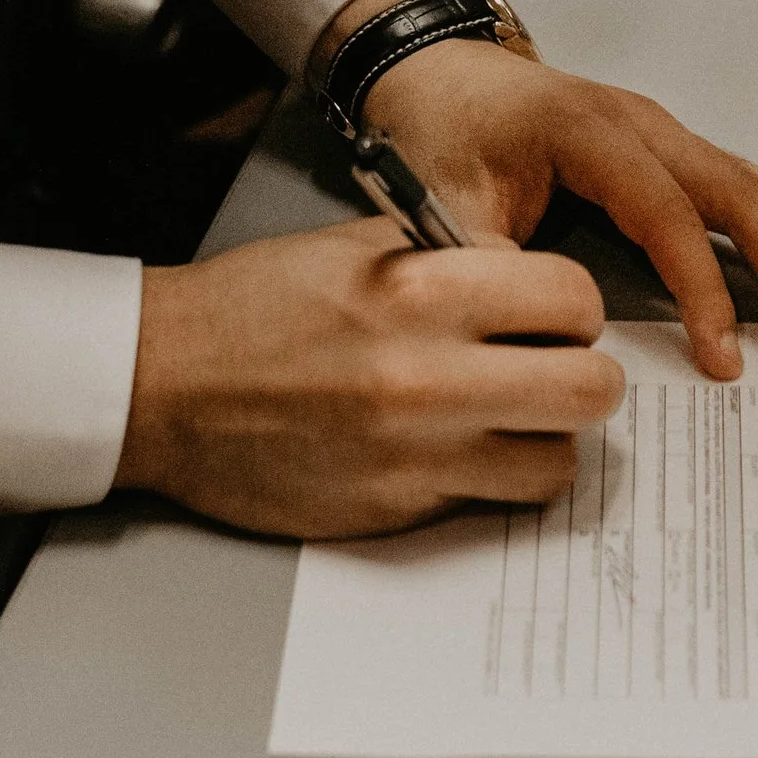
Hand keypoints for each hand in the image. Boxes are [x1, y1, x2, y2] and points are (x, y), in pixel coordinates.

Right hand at [117, 220, 622, 538]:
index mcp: (422, 290)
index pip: (573, 297)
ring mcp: (417, 452)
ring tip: (510, 417)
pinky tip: (461, 450)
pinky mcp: (398, 510)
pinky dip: (494, 477)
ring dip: (546, 438)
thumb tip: (533, 280)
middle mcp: (429, 375)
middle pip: (590, 388)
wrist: (167, 385)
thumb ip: (457, 257)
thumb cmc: (255, 309)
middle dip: (584, 374)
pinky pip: (494, 501)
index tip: (553, 313)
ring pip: (558, 461)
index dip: (572, 305)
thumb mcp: (360, 247)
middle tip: (554, 368)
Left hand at [364, 41, 757, 380]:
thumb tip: (528, 340)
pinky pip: (756, 179)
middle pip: (741, 199)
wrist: (430, 69)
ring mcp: (667, 133)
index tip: (726, 356)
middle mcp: (645, 125)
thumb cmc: (439, 129)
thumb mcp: (442, 202)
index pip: (667, 217)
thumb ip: (484, 267)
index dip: (703, 289)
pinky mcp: (674, 149)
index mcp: (590, 133)